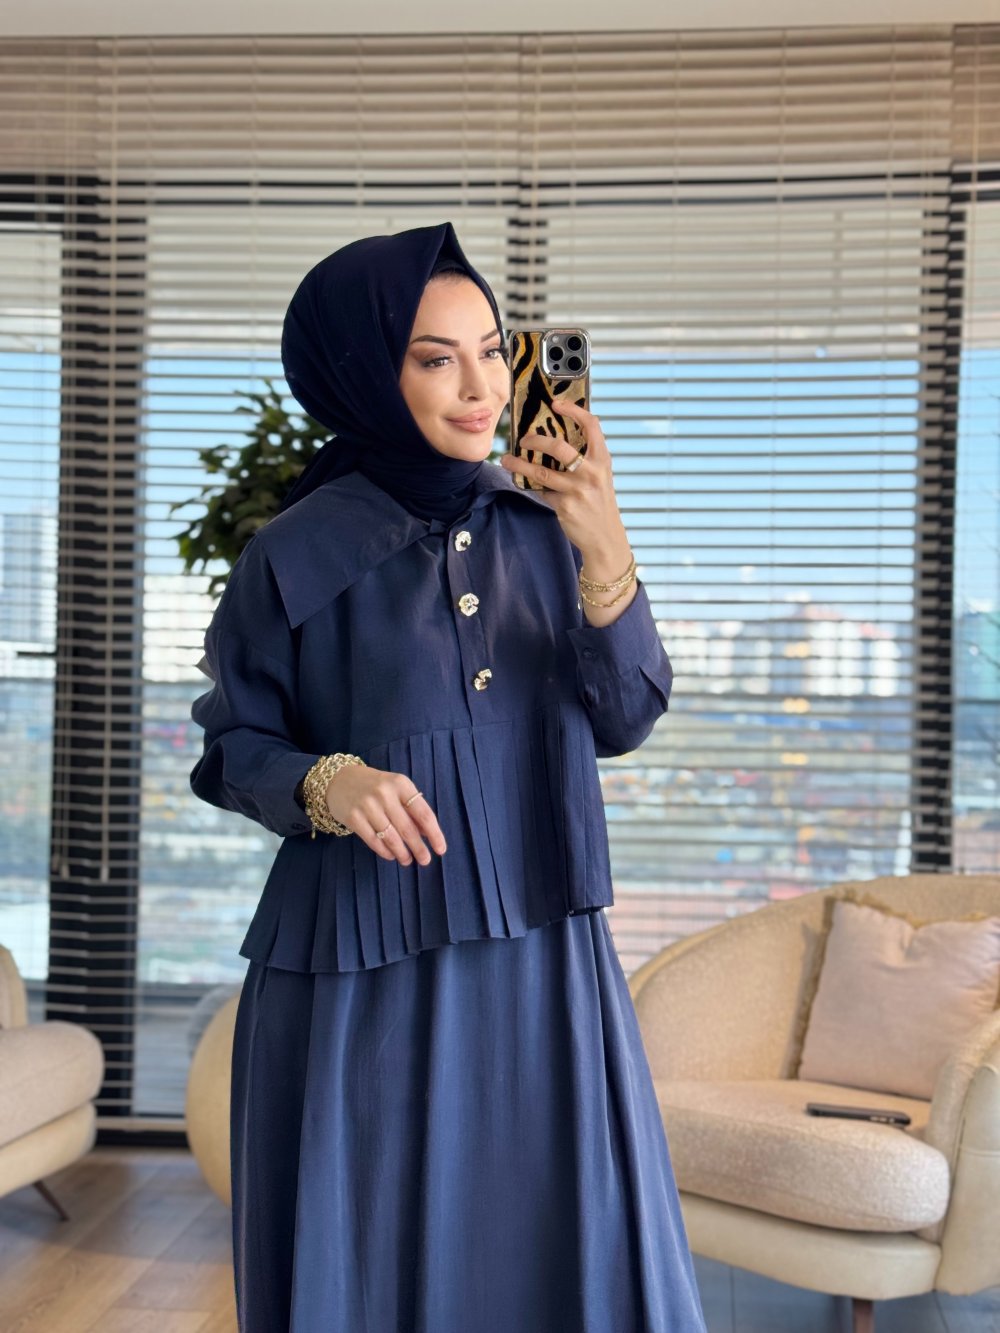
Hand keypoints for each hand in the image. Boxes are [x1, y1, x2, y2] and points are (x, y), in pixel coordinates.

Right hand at [325, 765, 447, 865]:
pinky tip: (391, 855)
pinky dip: (385, 851)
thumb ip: (412, 808)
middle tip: (425, 860)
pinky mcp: (353, 817)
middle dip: (419, 848)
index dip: (434, 834)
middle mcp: (385, 793)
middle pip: (408, 829)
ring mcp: (367, 806)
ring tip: (408, 860)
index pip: (423, 813)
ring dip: (402, 853)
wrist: (340, 780)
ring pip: (391, 838)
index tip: (441, 849)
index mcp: (401, 784)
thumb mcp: (397, 789)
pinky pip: (373, 841)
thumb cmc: (375, 786)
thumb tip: (428, 834)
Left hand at [500, 398, 628, 556]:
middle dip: (535, 439)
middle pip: (558, 446)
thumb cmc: (599, 502)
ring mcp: (577, 490)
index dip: (573, 410)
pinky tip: (522, 481)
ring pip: (541, 471)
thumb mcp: (600, 476)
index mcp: (603, 460)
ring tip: (507, 460)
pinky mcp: (564, 506)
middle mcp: (591, 472)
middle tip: (524, 439)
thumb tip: (553, 440)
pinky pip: (541, 491)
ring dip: (520, 464)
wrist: (605, 537)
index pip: (592, 425)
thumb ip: (585, 459)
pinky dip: (531, 485)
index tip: (556, 404)